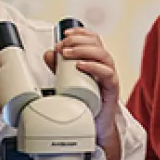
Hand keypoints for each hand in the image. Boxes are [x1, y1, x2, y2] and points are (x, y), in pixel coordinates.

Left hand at [44, 27, 121, 159]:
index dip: (80, 32)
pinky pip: (107, 73)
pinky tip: (81, 66)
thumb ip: (58, 67)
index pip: (93, 39)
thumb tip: (49, 53)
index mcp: (96, 61)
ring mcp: (109, 77)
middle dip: (77, 41)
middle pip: (97, 44)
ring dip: (83, 50)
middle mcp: (105, 66)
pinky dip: (94, 67)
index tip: (65, 33)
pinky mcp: (111, 89)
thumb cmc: (85, 102)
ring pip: (103, 55)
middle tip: (61, 47)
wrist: (95, 126)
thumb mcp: (67, 81)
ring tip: (67, 53)